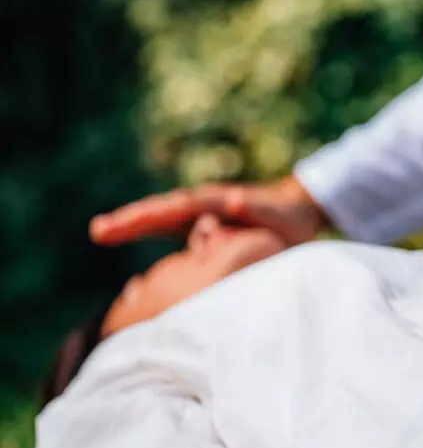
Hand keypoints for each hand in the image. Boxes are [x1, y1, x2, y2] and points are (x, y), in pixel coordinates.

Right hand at [90, 176, 328, 246]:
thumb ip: (256, 210)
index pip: (179, 207)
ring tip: (101, 232)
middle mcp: (203, 206)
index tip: (127, 221)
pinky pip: (170, 230)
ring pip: (161, 219)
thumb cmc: (289, 218)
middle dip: (131, 219)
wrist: (299, 212)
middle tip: (99, 229)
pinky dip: (149, 233)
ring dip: (132, 224)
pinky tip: (133, 248)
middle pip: (161, 210)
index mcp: (216, 202)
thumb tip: (232, 199)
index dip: (153, 215)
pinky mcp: (202, 227)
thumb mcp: (277, 216)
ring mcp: (200, 215)